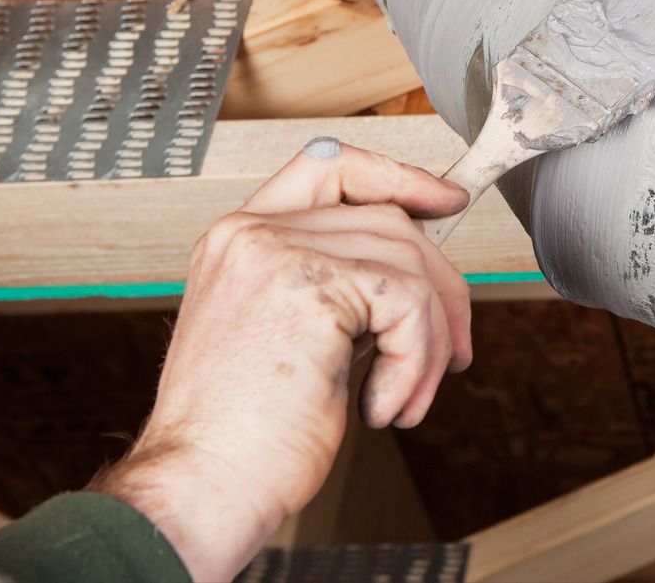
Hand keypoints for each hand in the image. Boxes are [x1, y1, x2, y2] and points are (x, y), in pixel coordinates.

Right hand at [94, 139, 470, 581]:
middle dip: (439, 288)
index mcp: (239, 239)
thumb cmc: (241, 434)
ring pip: (408, 265)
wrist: (202, 487)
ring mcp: (278, 255)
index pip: (329, 165)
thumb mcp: (283, 336)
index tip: (444, 201)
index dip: (396, 176)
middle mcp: (252, 234)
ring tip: (407, 396)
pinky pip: (408, 305)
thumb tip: (415, 269)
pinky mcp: (312, 290)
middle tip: (452, 352)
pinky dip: (415, 362)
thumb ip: (331, 285)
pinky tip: (384, 405)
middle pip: (388, 221)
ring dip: (429, 340)